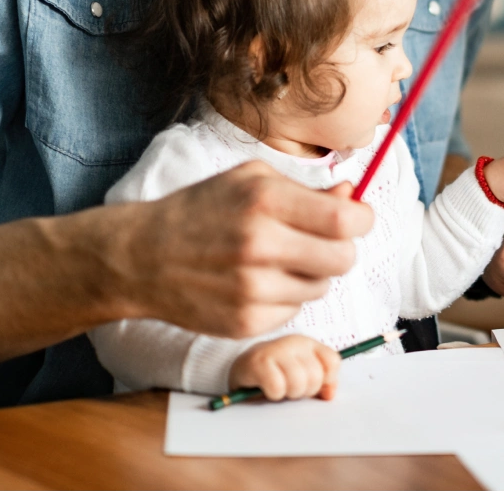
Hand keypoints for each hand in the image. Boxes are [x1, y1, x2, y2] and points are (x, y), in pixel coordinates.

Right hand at [112, 164, 372, 337]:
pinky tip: (259, 280)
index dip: (362, 219)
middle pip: (343, 259)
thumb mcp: (251, 180)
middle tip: (324, 240)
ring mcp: (252, 290)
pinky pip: (295, 310)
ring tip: (281, 258)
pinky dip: (287, 295)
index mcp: (265, 202)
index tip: (358, 217)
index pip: (344, 220)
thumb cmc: (202, 209)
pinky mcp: (245, 323)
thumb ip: (306, 190)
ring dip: (313, 273)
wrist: (141, 257)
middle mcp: (261, 246)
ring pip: (322, 287)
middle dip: (342, 248)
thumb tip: (353, 198)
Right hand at [229, 334, 340, 400]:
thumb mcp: (302, 373)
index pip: (333, 362)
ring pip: (298, 383)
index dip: (326, 381)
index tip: (313, 386)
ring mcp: (277, 350)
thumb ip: (321, 382)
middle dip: (305, 391)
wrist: (244, 366)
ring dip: (289, 394)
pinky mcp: (259, 362)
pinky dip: (274, 394)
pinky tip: (267, 388)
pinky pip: (277, 387)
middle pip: (315, 377)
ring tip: (281, 388)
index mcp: (309, 344)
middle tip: (292, 389)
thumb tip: (329, 394)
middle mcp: (295, 343)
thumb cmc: (277, 372)